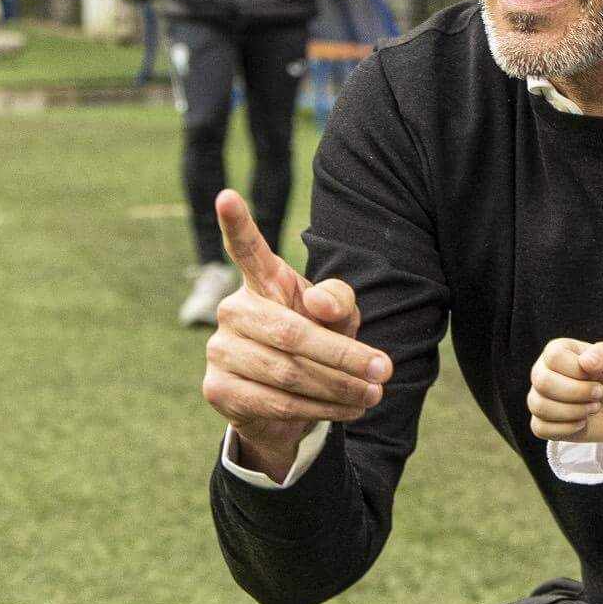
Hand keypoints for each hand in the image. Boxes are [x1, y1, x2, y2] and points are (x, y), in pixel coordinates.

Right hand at [200, 191, 391, 479]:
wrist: (287, 403)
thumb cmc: (318, 343)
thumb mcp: (340, 318)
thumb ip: (339, 301)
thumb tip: (318, 306)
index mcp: (262, 281)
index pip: (246, 249)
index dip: (237, 224)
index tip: (227, 195)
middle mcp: (233, 310)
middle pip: (292, 333)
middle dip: (344, 356)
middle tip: (385, 370)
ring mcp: (220, 350)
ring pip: (288, 373)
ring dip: (339, 387)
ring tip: (374, 393)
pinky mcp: (217, 389)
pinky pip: (276, 402)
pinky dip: (320, 409)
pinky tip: (350, 409)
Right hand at [529, 339, 602, 444]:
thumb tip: (585, 361)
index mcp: (557, 351)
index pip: (555, 358)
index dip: (579, 372)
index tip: (597, 376)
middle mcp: (542, 372)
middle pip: (543, 383)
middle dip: (578, 393)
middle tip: (599, 394)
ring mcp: (539, 398)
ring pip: (541, 407)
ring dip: (575, 411)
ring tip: (593, 408)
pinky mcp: (541, 423)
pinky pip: (541, 428)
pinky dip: (567, 428)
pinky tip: (582, 422)